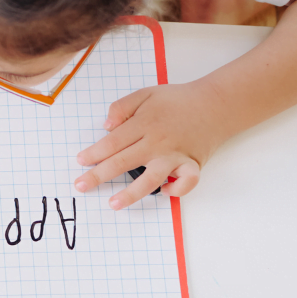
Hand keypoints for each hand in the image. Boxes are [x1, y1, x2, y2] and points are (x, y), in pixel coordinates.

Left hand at [73, 81, 230, 208]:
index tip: (80, 162)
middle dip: (99, 175)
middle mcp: (158, 142)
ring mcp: (175, 156)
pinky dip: (176, 190)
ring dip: (131, 193)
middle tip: (81, 186)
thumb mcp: (146, 94)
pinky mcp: (193, 164)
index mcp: (144, 123)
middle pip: (123, 162)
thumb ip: (122, 107)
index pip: (112, 142)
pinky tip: (164, 191)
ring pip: (150, 179)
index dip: (94, 153)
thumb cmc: (177, 101)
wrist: (215, 104)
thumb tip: (106, 126)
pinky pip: (186, 183)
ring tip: (113, 203)